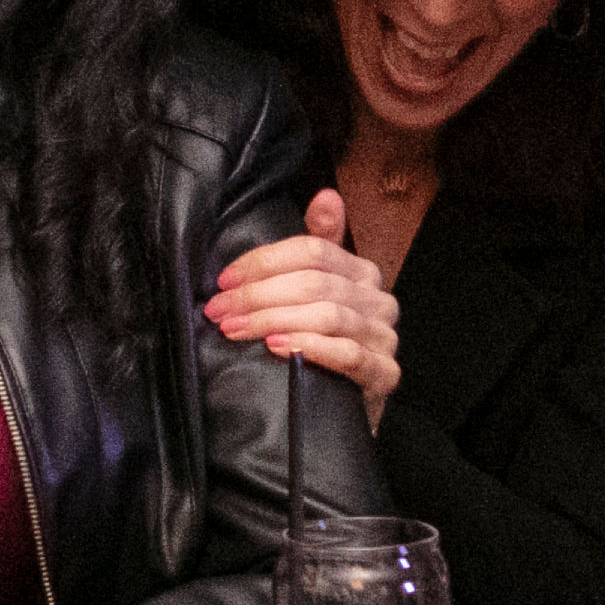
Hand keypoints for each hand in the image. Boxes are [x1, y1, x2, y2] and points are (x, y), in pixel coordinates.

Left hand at [209, 193, 402, 410]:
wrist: (342, 410)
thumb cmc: (322, 346)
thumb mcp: (315, 292)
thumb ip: (319, 243)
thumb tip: (327, 195)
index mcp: (363, 273)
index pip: (313, 251)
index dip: (264, 262)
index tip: (224, 281)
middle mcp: (380, 301)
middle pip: (314, 283)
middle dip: (258, 295)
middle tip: (219, 310)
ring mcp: (385, 338)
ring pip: (327, 316)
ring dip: (273, 320)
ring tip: (236, 329)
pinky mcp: (385, 374)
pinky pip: (349, 354)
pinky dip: (311, 348)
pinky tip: (278, 347)